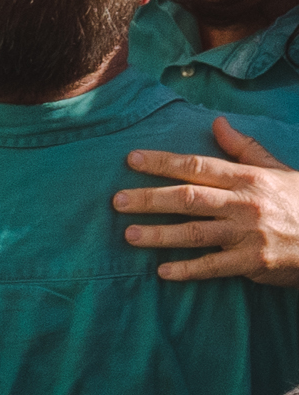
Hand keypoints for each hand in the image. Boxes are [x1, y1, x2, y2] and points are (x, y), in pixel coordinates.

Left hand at [121, 119, 298, 282]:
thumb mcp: (278, 170)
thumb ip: (245, 149)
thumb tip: (217, 122)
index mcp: (248, 178)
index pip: (197, 166)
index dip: (162, 162)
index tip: (131, 160)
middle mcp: (244, 204)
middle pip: (188, 198)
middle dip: (150, 199)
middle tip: (117, 201)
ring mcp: (247, 234)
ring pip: (195, 232)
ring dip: (159, 235)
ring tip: (129, 235)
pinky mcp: (252, 262)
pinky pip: (213, 266)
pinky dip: (187, 270)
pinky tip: (162, 272)